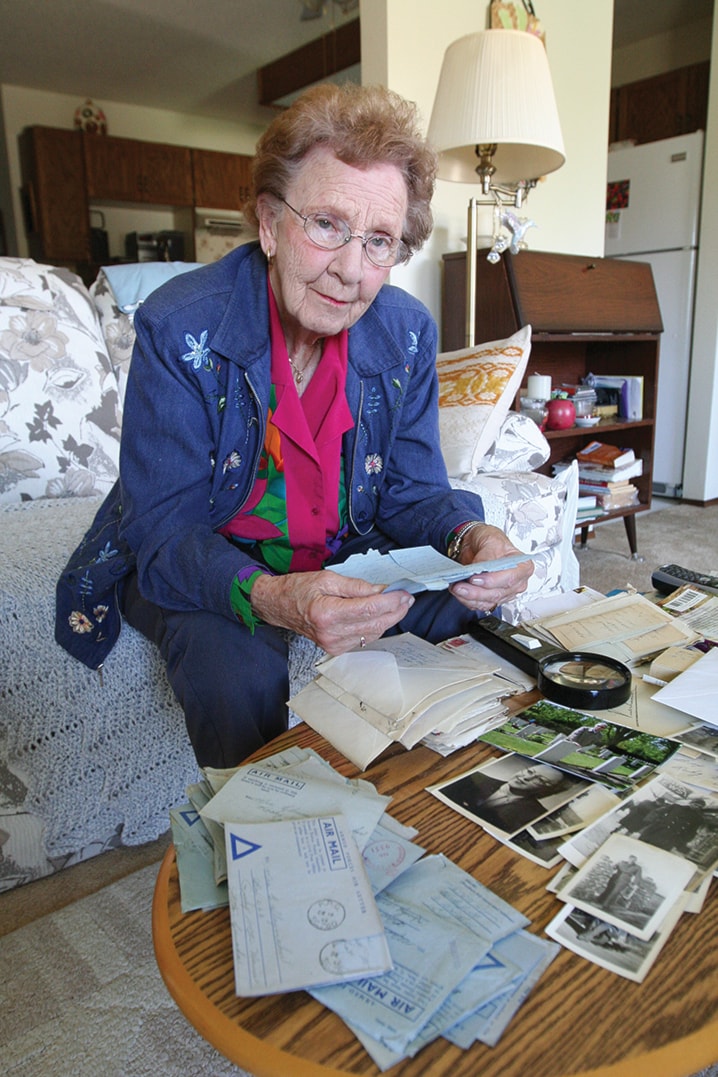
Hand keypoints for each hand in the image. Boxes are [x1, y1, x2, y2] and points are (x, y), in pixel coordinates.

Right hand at [249, 570, 414, 654]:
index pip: (370, 608)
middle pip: (375, 623)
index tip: (404, 592)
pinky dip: (375, 626)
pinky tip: (381, 615)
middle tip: (407, 598)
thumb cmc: (299, 589)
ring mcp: (333, 645)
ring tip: (398, 604)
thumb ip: (357, 586)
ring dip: (389, 619)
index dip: (392, 601)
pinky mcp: (335, 649)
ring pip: (373, 633)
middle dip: (396, 610)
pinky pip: (364, 639)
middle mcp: (331, 633)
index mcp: (328, 613)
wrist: (279, 606)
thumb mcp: (328, 578)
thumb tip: (382, 590)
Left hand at [448, 523, 532, 613]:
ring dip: (469, 597)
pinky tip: (459, 593)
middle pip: (497, 593)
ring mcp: (504, 593)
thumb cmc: (489, 540)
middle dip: (476, 591)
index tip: (475, 578)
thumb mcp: (491, 539)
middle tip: (460, 585)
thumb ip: (488, 554)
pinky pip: (479, 605)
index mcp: (522, 566)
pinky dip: (467, 600)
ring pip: (487, 601)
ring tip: (456, 588)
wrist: (476, 544)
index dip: (492, 580)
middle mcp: (516, 582)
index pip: (510, 578)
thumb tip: (482, 566)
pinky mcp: (491, 599)